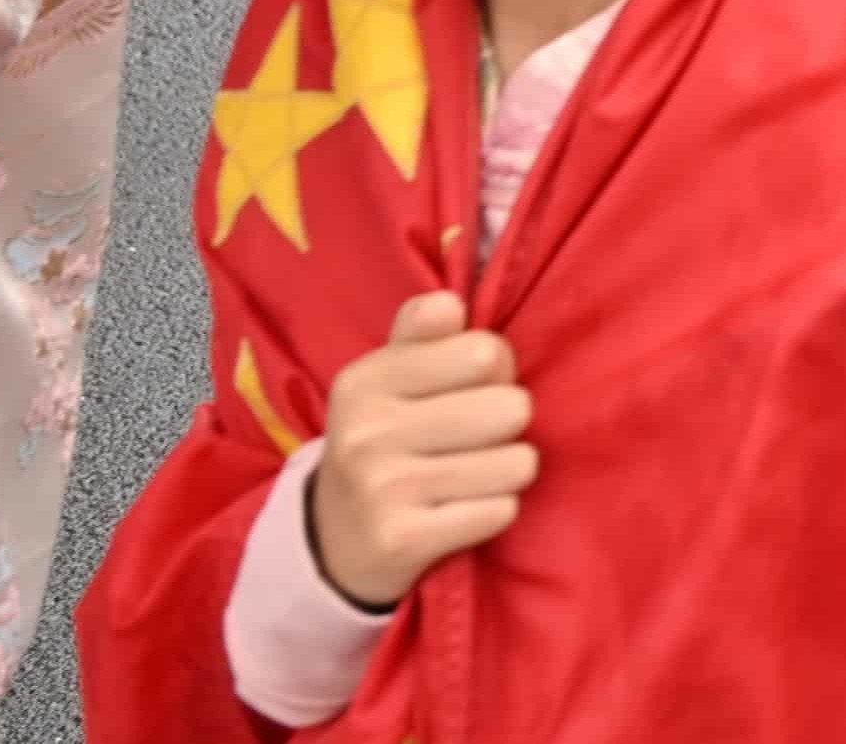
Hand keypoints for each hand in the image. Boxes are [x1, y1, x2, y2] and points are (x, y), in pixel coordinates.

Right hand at [309, 292, 535, 611]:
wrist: (330, 541)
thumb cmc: (383, 440)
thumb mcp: (388, 379)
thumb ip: (422, 333)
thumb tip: (450, 304)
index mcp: (365, 380)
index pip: (484, 352)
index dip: (496, 369)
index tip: (471, 387)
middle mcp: (366, 432)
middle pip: (510, 408)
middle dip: (507, 422)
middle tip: (475, 437)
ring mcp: (381, 489)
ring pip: (515, 463)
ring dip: (507, 470)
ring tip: (473, 474)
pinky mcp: (402, 542)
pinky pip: (500, 511)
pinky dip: (494, 511)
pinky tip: (461, 511)